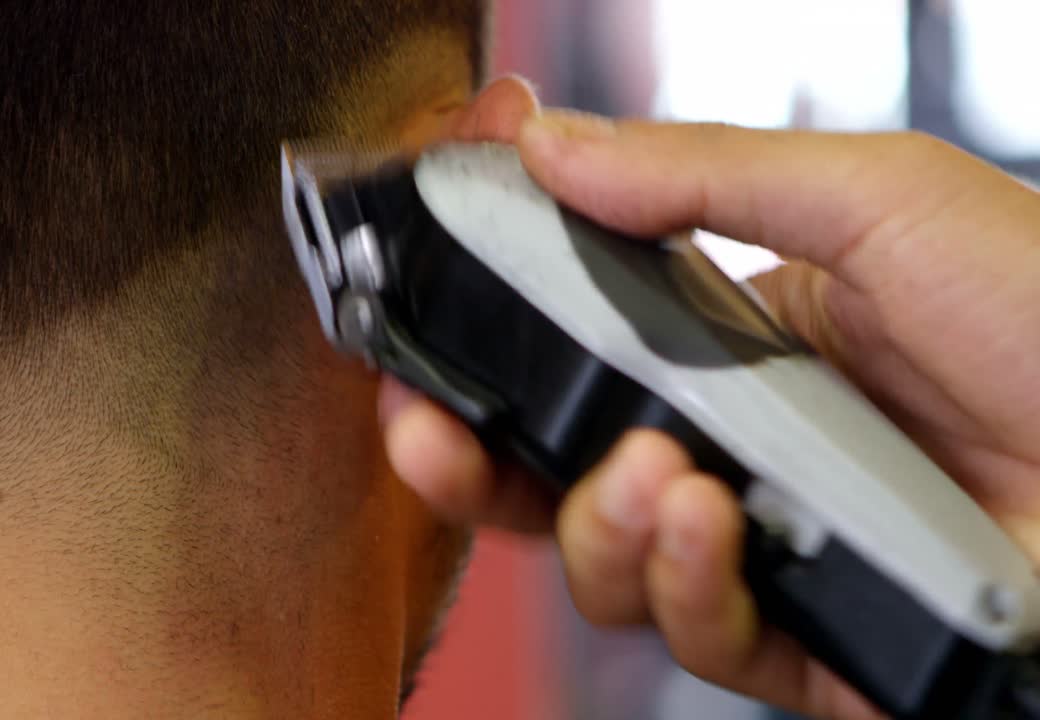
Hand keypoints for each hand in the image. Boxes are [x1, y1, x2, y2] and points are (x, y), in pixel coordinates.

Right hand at [383, 85, 1039, 718]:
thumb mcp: (875, 201)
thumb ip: (699, 176)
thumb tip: (550, 146)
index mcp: (738, 341)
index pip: (575, 355)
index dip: (487, 357)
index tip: (421, 339)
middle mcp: (737, 447)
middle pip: (556, 476)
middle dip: (471, 464)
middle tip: (431, 437)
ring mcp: (766, 547)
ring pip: (605, 566)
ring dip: (599, 522)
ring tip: (663, 476)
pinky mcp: (806, 642)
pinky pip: (694, 632)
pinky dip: (682, 583)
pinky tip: (713, 524)